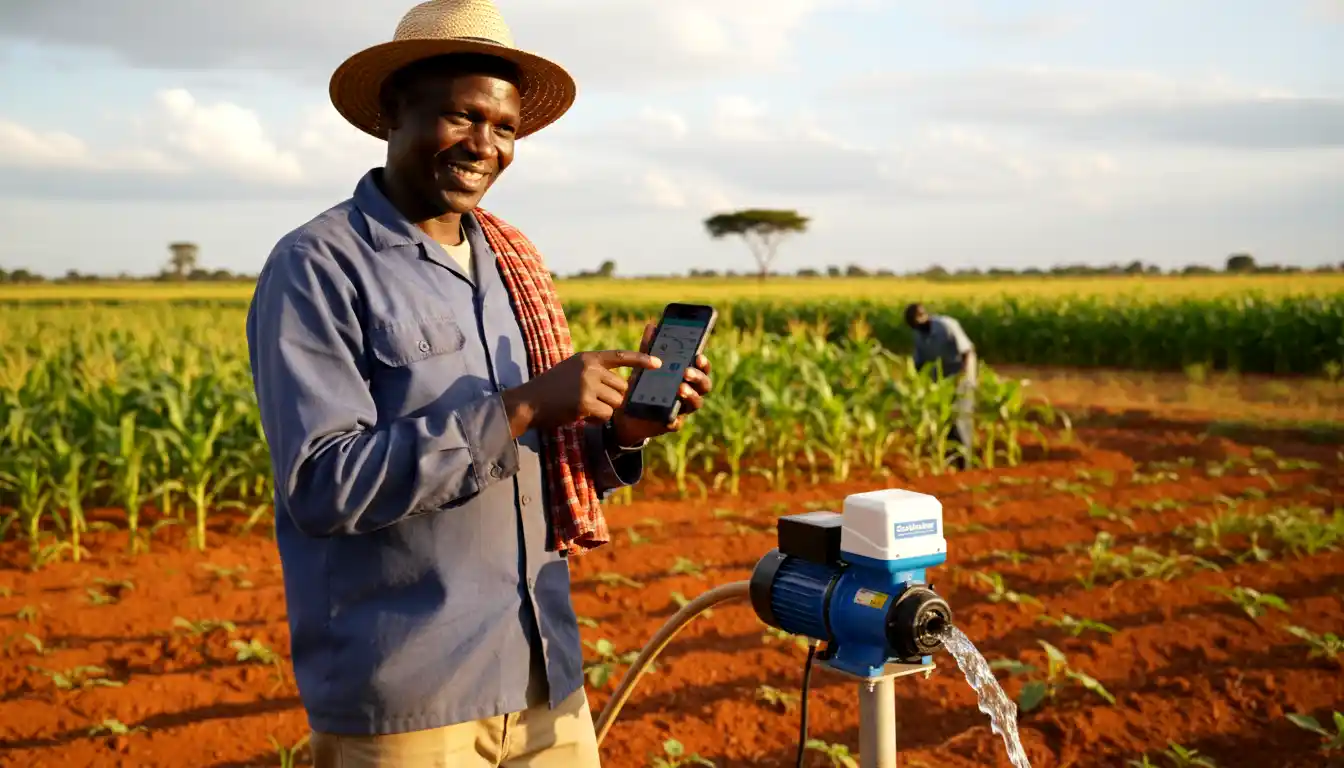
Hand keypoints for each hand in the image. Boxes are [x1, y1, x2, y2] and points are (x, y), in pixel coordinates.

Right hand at [501, 349, 661, 437]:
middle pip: (621, 387)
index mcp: (588, 358)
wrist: (527, 403)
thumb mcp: (572, 370)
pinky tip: (580, 415)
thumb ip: (595, 372)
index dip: (641, 359)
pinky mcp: (584, 403)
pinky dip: (597, 419)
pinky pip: (606, 415)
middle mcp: (590, 368)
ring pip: (616, 402)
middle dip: (613, 398)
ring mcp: (587, 385)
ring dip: (604, 410)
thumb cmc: (550, 389)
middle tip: (593, 402)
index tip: (659, 363)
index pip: (621, 356)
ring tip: (582, 407)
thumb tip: (622, 387)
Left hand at [612, 322, 714, 444]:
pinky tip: (669, 418)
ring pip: (696, 403)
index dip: (704, 363)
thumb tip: (651, 325)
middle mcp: (690, 392)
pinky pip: (677, 423)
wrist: (627, 412)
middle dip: (698, 378)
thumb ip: (648, 348)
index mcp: (687, 376)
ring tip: (680, 388)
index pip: (702, 368)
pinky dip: (674, 420)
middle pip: (704, 385)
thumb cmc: (643, 385)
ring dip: (691, 395)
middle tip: (686, 372)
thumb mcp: (644, 365)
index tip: (698, 356)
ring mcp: (683, 409)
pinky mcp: (671, 424)